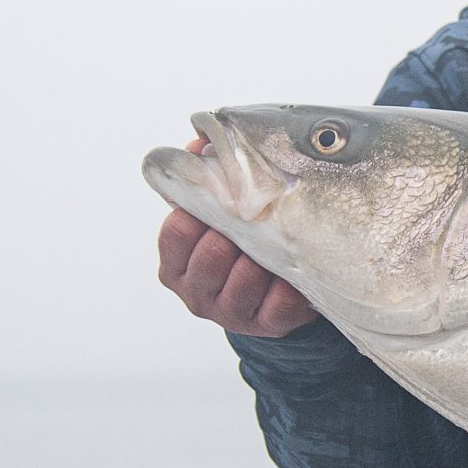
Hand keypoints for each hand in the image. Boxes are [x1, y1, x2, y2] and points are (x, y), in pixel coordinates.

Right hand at [157, 158, 315, 336]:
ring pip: (242, 282)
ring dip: (261, 260)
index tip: (222, 199)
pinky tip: (293, 274)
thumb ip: (206, 179)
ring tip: (274, 246)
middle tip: (252, 220)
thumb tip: (201, 140)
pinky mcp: (265, 327)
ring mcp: (229, 314)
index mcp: (176, 265)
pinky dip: (287, 288)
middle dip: (232, 235)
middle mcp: (195, 293)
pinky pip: (277, 305)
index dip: (197, 214)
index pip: (174, 234)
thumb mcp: (218, 216)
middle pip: (209, 258)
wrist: (274, 295)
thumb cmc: (240, 245)